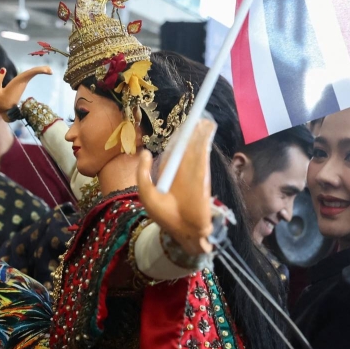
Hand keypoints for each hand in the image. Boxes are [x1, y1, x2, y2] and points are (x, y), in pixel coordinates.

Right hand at [0, 66, 51, 114]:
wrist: (5, 111)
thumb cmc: (0, 101)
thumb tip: (3, 69)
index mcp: (17, 82)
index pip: (29, 74)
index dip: (39, 70)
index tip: (48, 70)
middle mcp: (22, 82)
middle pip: (33, 73)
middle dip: (42, 70)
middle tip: (51, 70)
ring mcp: (23, 83)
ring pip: (32, 74)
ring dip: (41, 70)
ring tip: (50, 70)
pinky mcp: (22, 84)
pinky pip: (30, 76)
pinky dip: (36, 72)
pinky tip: (44, 71)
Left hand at [137, 119, 215, 255]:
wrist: (183, 231)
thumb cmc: (164, 215)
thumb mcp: (146, 192)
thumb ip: (142, 172)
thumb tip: (145, 152)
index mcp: (170, 173)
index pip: (174, 150)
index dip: (178, 137)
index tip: (182, 125)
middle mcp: (183, 170)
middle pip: (188, 146)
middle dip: (192, 132)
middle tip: (196, 117)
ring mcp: (194, 172)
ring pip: (197, 147)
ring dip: (201, 133)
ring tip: (203, 119)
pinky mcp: (203, 175)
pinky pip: (203, 155)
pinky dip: (205, 141)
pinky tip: (207, 130)